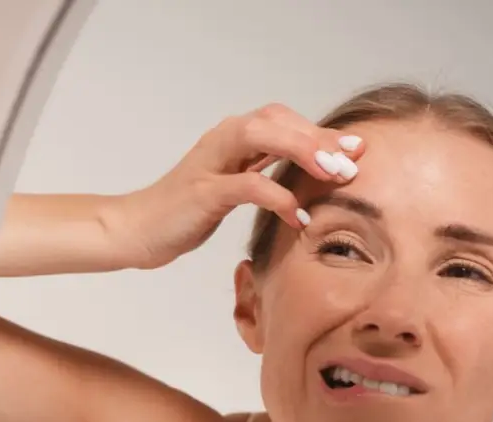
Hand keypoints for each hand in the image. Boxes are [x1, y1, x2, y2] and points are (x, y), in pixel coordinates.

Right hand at [105, 103, 365, 269]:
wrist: (136, 229)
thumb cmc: (184, 212)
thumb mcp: (230, 188)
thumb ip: (261, 174)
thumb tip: (306, 177)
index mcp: (231, 138)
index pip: (284, 120)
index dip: (321, 131)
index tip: (356, 148)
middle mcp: (222, 141)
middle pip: (277, 120)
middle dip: (319, 138)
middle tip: (354, 161)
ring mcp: (211, 163)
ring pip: (262, 137)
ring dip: (303, 152)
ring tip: (334, 175)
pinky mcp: (203, 191)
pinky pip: (247, 185)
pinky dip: (278, 197)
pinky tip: (299, 217)